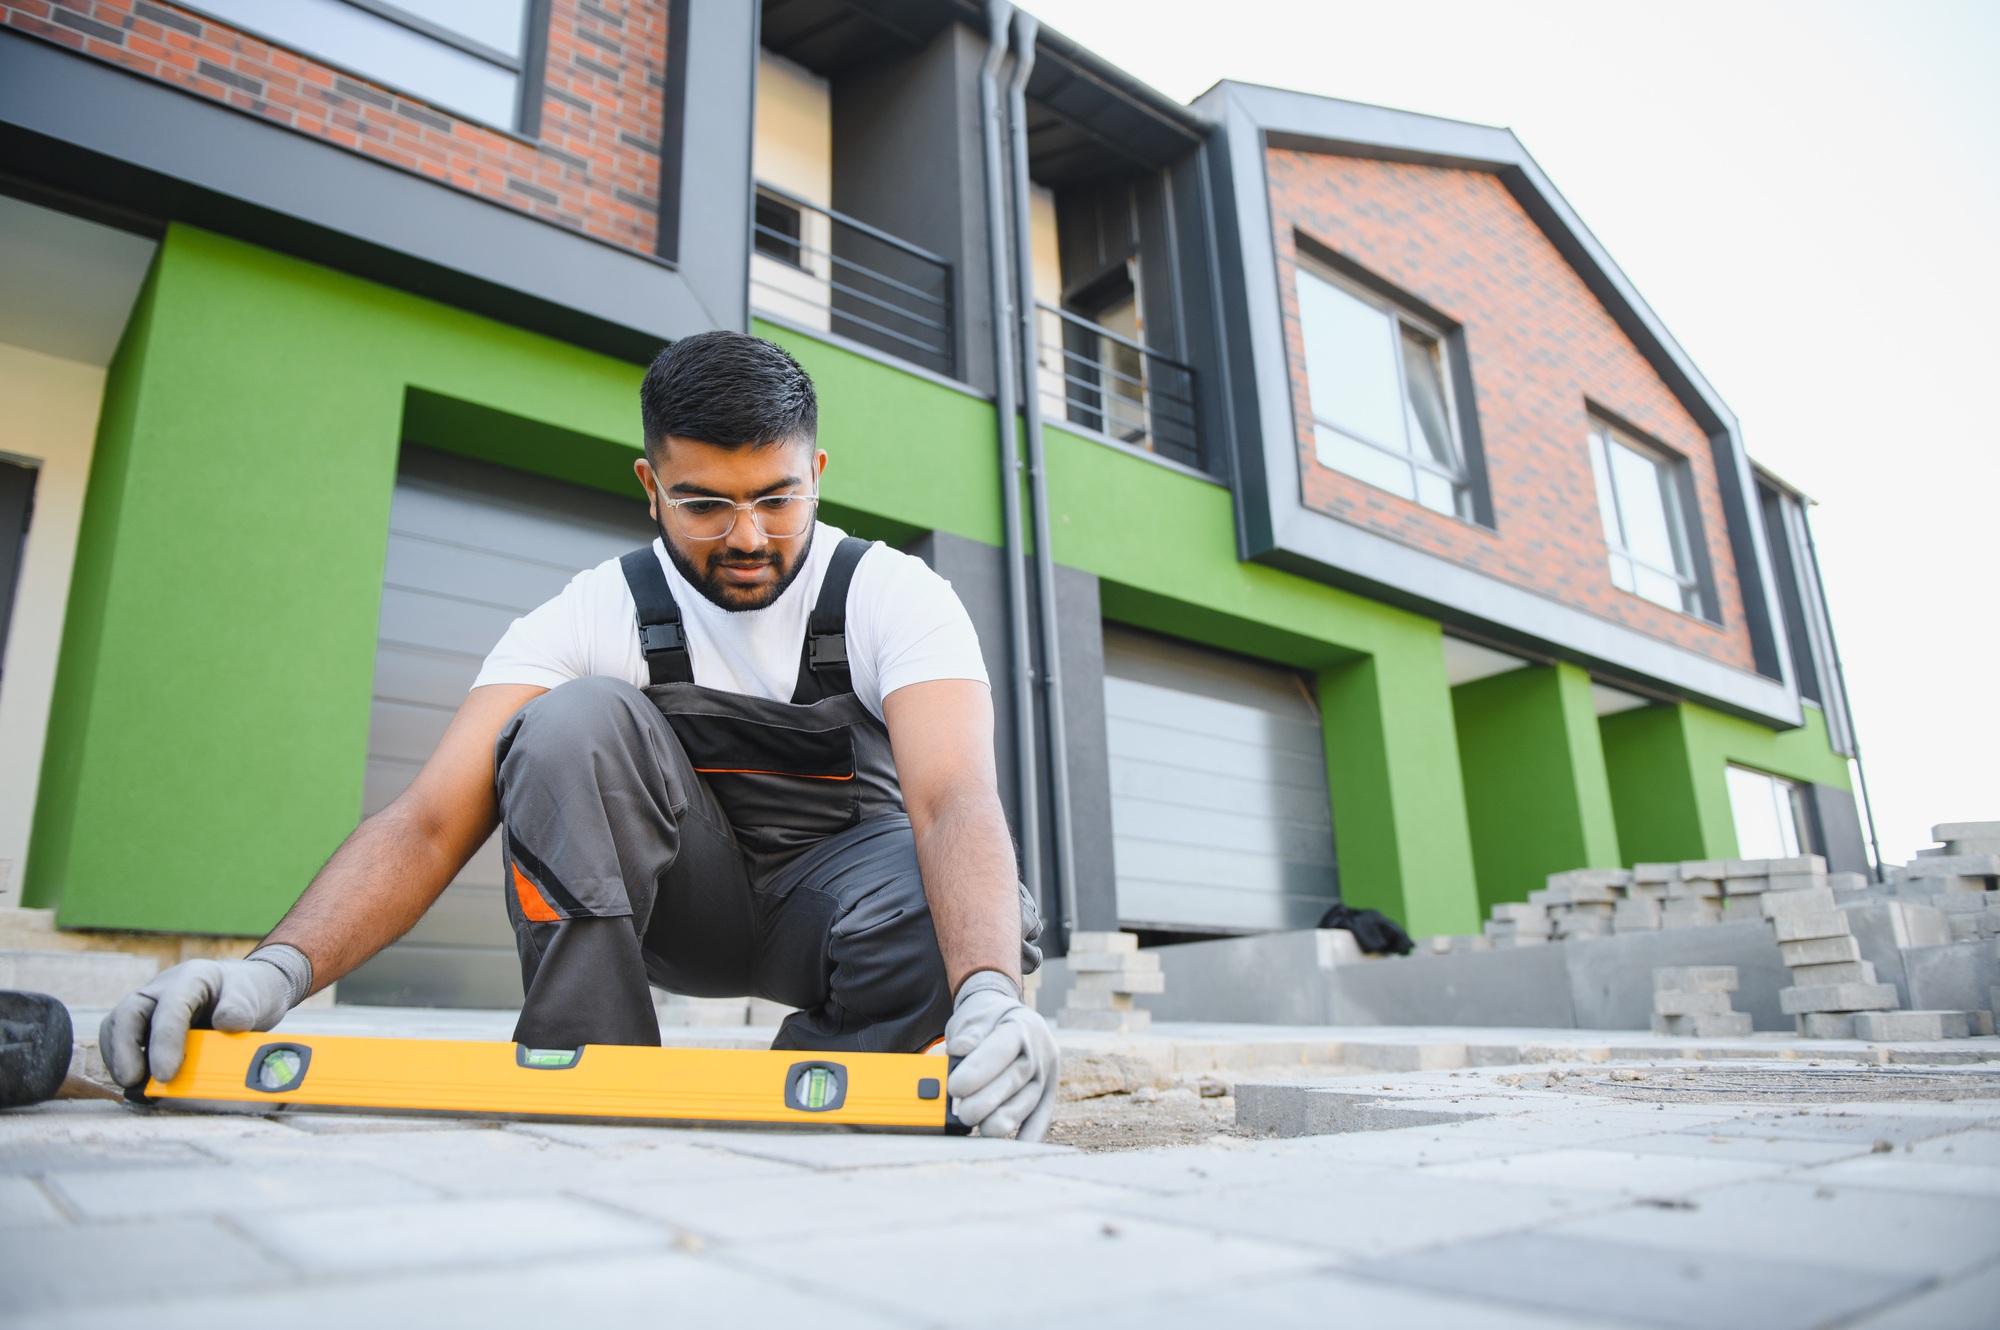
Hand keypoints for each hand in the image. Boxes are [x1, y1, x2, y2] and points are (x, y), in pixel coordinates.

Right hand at [98, 946, 311, 1089]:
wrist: (244, 988)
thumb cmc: (244, 992)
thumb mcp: (252, 995)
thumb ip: (240, 1009)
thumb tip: (226, 1026)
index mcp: (191, 978)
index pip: (171, 1007)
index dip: (165, 1041)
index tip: (166, 1074)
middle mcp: (161, 989)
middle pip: (129, 1013)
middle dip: (126, 1050)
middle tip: (132, 1081)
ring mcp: (149, 1005)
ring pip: (118, 1026)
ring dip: (119, 1057)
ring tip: (131, 1086)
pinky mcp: (143, 1023)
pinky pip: (122, 1039)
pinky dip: (122, 1060)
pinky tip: (135, 1081)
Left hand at [945, 970, 1058, 1140]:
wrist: (1009, 1018)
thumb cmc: (987, 1019)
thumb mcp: (975, 1017)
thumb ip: (968, 1034)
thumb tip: (959, 1050)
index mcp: (1020, 1025)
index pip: (1001, 1049)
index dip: (979, 1071)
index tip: (954, 1087)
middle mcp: (1039, 1049)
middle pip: (1016, 1079)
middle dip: (987, 1100)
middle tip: (962, 1113)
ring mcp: (1047, 1072)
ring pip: (1029, 1102)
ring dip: (1004, 1120)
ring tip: (980, 1128)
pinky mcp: (1049, 1092)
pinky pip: (1042, 1116)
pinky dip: (1029, 1135)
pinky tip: (1014, 1148)